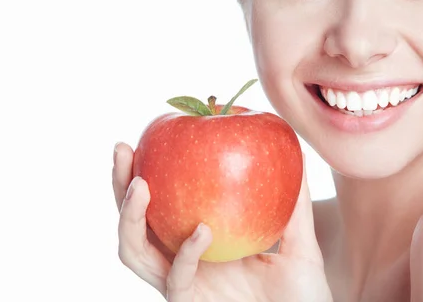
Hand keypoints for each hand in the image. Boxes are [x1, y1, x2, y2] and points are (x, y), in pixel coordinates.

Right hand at [112, 142, 332, 301]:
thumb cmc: (301, 295)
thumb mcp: (300, 243)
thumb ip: (295, 205)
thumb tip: (300, 158)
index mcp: (199, 241)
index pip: (162, 204)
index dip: (147, 172)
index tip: (147, 137)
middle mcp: (183, 260)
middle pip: (135, 223)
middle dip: (121, 187)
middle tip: (125, 151)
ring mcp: (184, 284)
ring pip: (135, 253)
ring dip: (130, 218)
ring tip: (142, 186)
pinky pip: (176, 279)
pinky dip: (185, 252)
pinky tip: (203, 231)